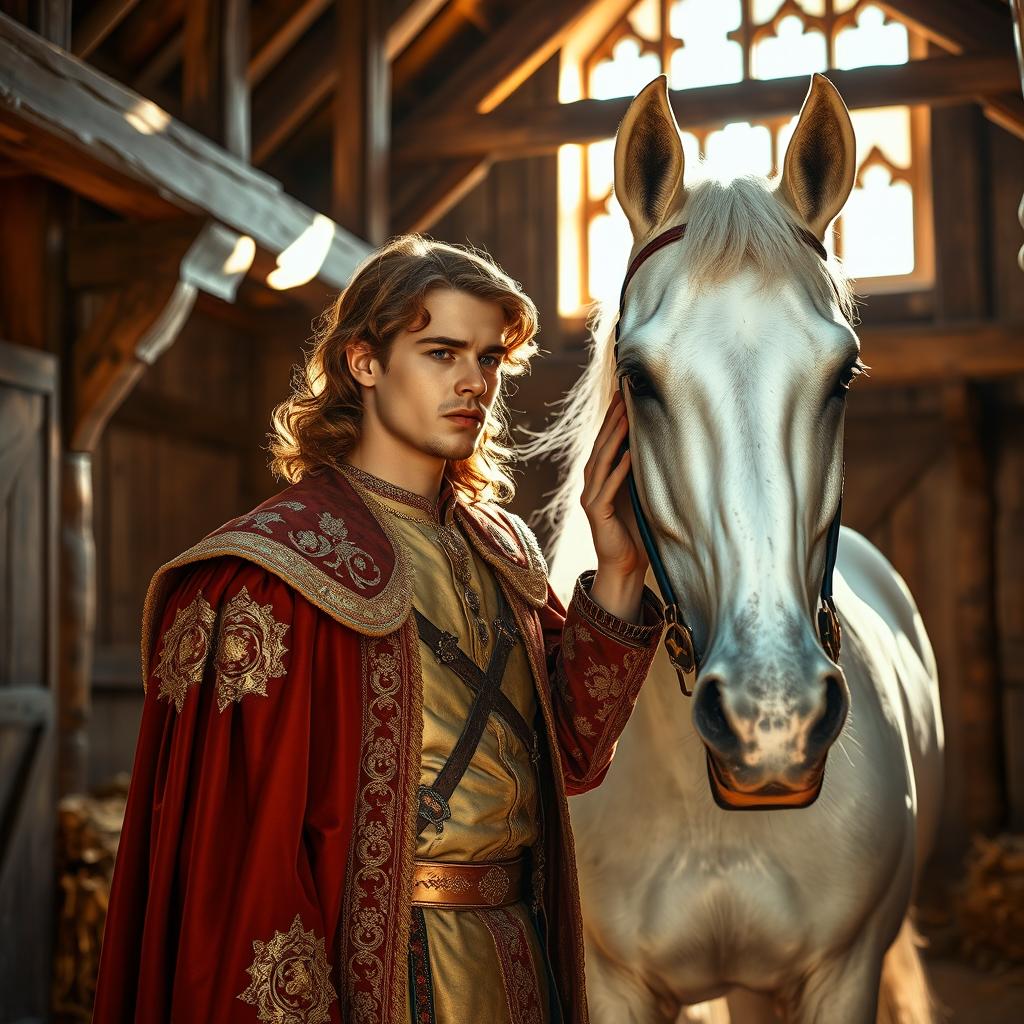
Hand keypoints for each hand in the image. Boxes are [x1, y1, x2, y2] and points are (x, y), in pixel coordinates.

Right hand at [581, 392, 648, 619]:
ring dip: (613, 439)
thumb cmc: (637, 529)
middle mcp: (592, 483)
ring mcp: (591, 498)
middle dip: (612, 419)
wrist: (626, 565)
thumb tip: (663, 443)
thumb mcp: (642, 494)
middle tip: (623, 394)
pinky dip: (617, 472)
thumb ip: (643, 473)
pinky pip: (606, 489)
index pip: (607, 440)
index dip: (613, 416)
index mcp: (602, 477)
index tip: (624, 392)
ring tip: (626, 417)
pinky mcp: (596, 513)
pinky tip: (628, 456)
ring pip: (600, 462)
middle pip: (601, 445)